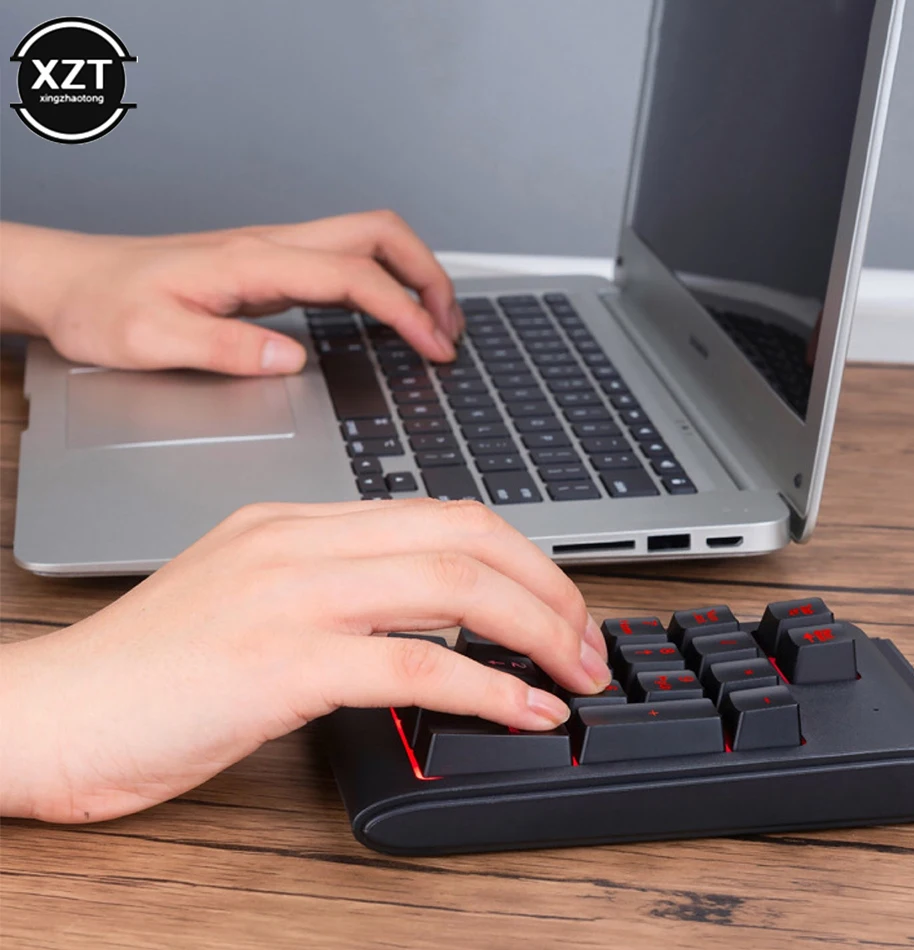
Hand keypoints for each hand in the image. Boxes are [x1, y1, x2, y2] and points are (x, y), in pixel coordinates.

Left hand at [0, 212, 463, 372]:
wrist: (72, 281)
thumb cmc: (104, 307)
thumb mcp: (155, 340)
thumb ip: (228, 348)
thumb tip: (293, 359)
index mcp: (253, 262)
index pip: (355, 276)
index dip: (405, 312)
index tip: (434, 347)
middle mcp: (271, 247)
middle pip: (378, 234)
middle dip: (428, 275)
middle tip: (450, 325)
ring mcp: (273, 253)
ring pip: (366, 240)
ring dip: (411, 273)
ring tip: (434, 320)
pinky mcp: (270, 267)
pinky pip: (345, 262)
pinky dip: (382, 283)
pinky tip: (387, 316)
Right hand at [0, 499, 610, 823]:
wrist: (50, 711)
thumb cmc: (146, 668)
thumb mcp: (248, 599)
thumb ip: (331, 591)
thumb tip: (421, 622)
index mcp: (295, 521)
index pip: (439, 514)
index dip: (518, 555)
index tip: (554, 602)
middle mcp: (300, 541)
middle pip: (466, 536)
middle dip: (549, 586)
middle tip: (588, 638)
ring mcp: (290, 595)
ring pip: (455, 587)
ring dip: (538, 630)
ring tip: (578, 672)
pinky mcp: (280, 662)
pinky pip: (415, 665)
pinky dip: (488, 689)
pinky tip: (525, 710)